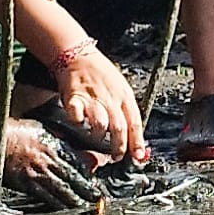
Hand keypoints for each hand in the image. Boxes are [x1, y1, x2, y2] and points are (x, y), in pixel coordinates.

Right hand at [2, 118, 103, 207]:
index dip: (88, 171)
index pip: (75, 160)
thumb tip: (71, 146)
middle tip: (97, 198)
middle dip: (86, 189)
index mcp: (52, 144)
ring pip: (60, 189)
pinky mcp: (25, 183)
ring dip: (74, 199)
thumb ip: (57, 139)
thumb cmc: (16, 131)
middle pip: (71, 177)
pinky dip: (56, 204)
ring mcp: (36, 172)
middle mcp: (47, 159)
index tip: (96, 178)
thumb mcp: (41, 128)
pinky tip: (63, 210)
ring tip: (86, 207)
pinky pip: (44, 196)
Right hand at [57, 47, 145, 161]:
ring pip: (100, 123)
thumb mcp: (122, 90)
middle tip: (117, 156)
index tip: (139, 157)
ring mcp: (93, 98)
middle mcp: (110, 98)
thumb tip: (139, 142)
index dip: (137, 142)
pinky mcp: (74, 97)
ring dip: (99, 134)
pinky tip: (79, 121)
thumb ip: (128, 114)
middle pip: (119, 127)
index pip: (135, 122)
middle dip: (119, 146)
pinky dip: (78, 121)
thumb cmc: (103, 76)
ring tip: (98, 137)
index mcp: (125, 96)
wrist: (80, 57)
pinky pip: (77, 115)